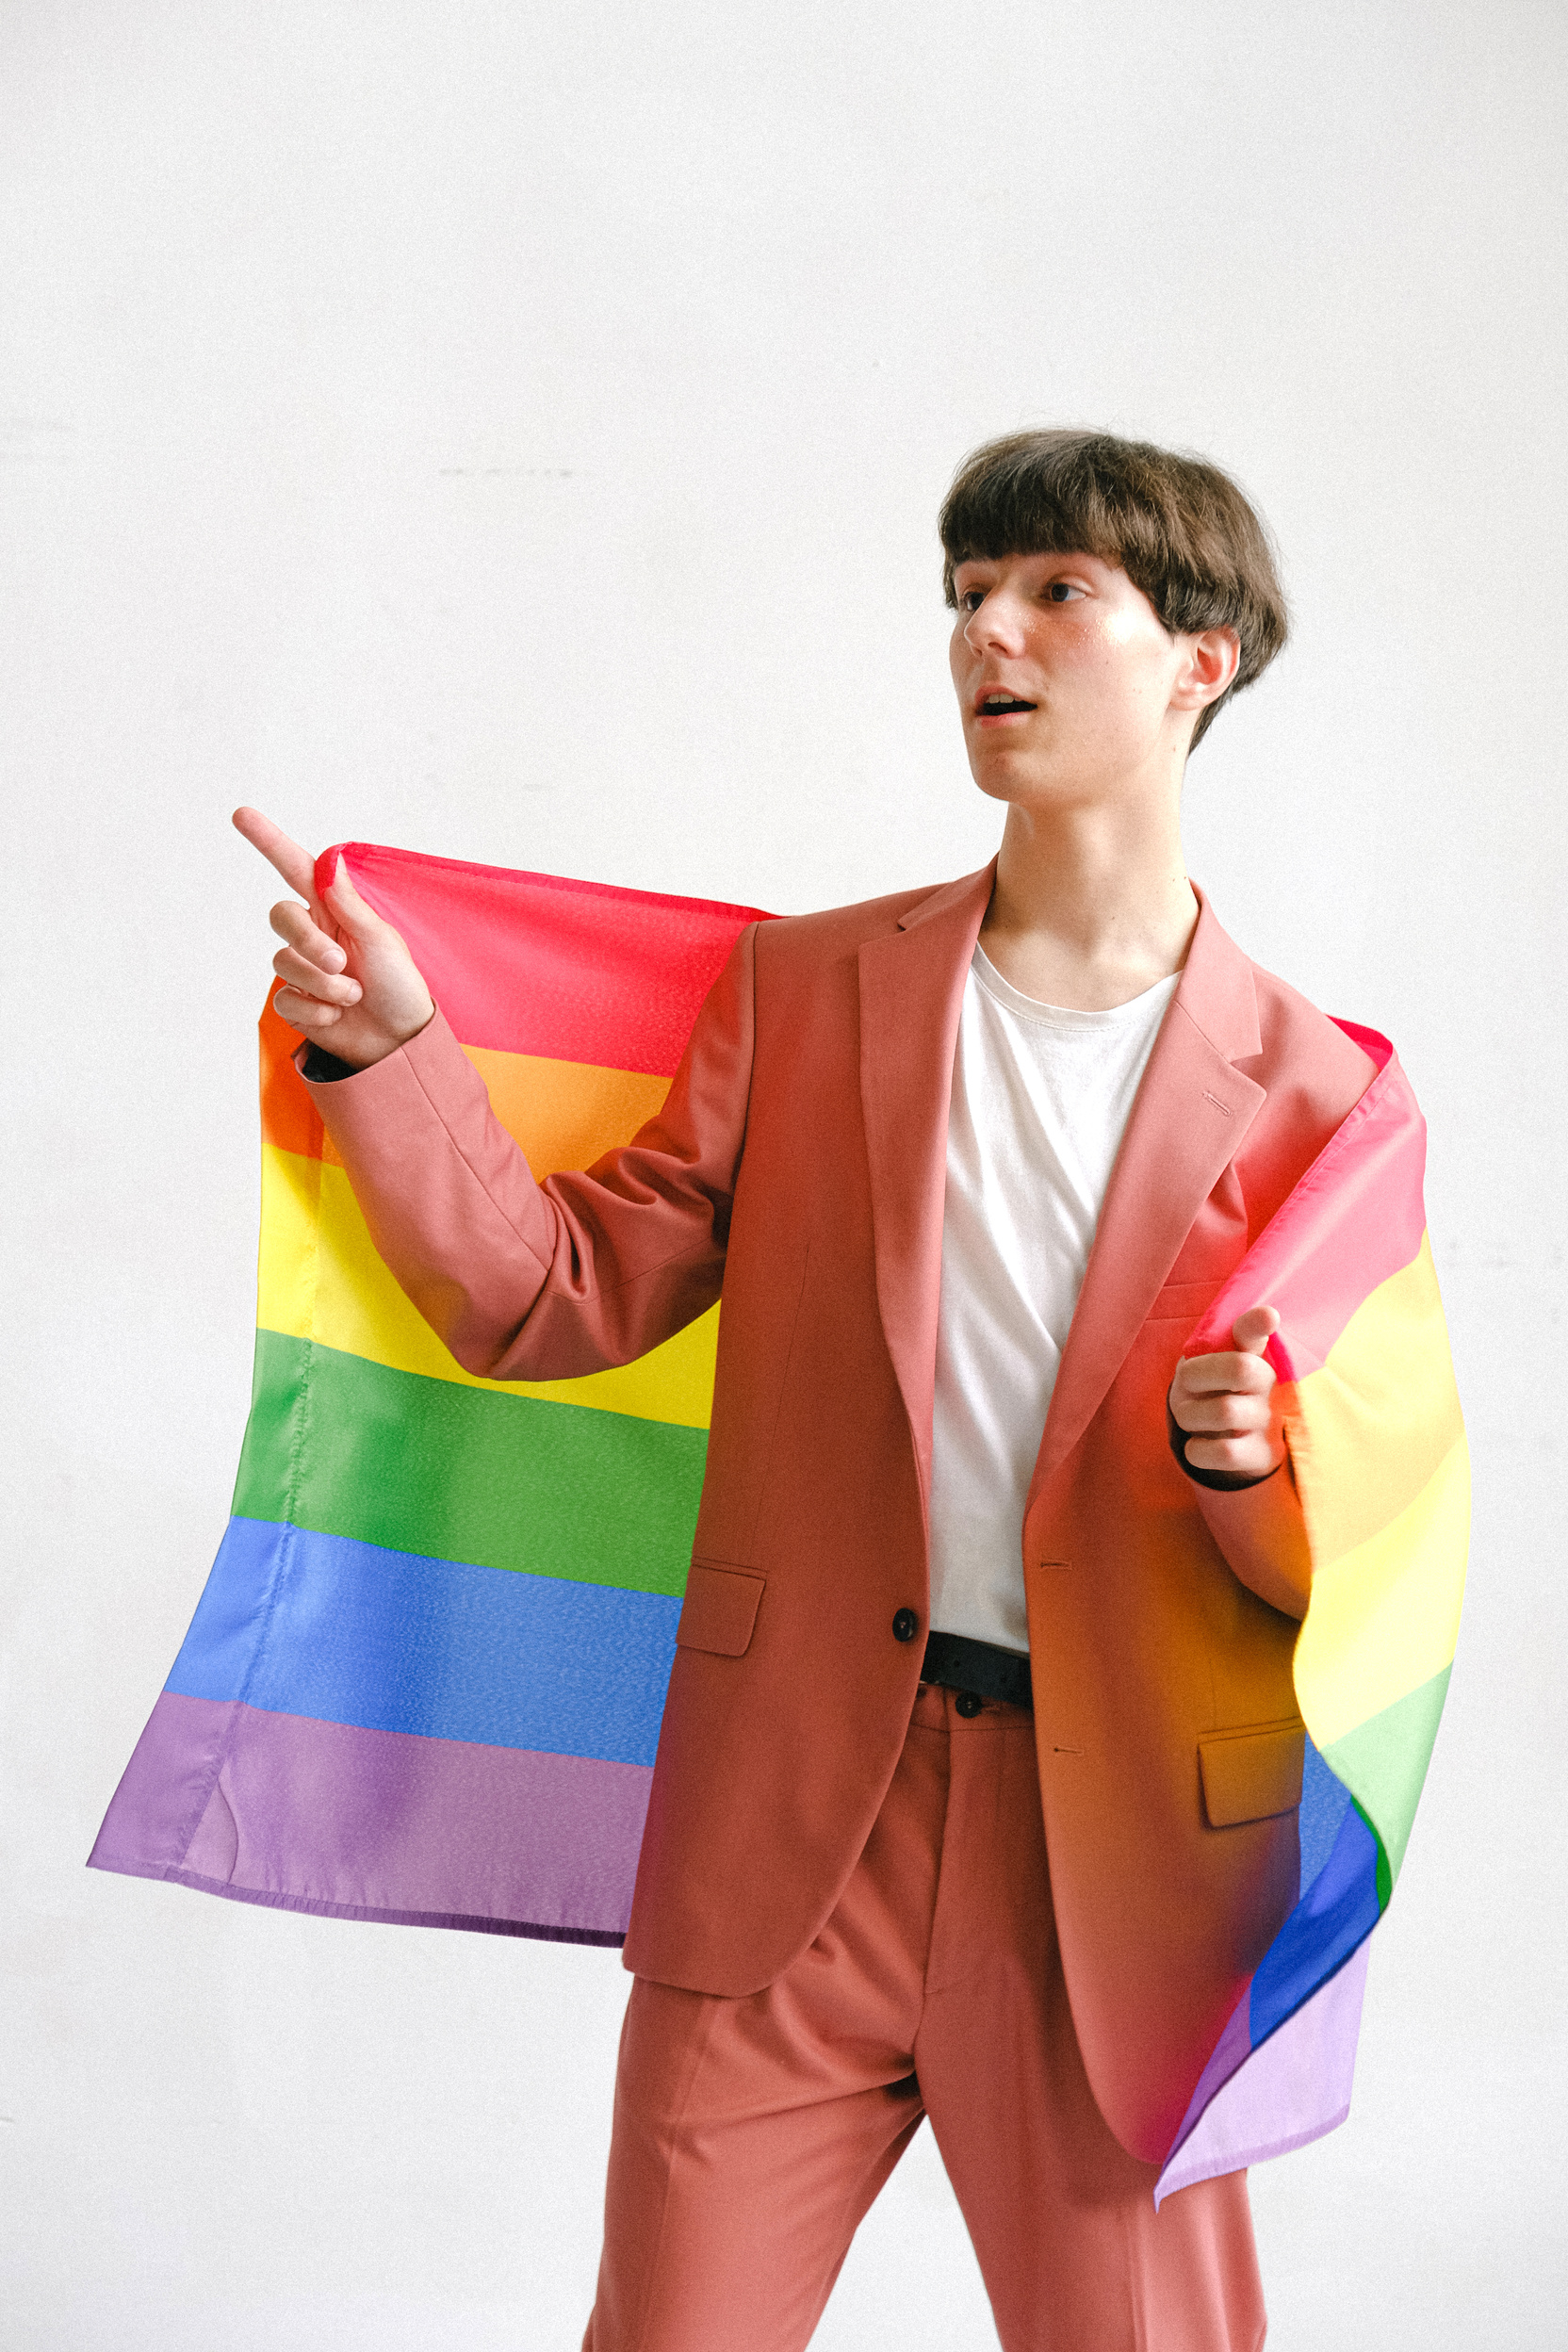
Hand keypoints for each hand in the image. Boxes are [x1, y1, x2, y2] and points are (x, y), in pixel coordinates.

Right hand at [232, 807, 434, 1069]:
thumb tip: (329, 858)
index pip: (296, 869)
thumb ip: (348, 903)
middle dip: (308, 942)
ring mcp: (302, 968)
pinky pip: (285, 998)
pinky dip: (315, 1011)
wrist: (399, 1040)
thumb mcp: (380, 939)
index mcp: (335, 911)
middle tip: (340, 963)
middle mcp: (314, 934)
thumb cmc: (398, 985)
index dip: (268, 842)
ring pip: (284, 963)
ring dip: (322, 983)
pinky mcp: (296, 1002)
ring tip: (352, 995)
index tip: (241, 814)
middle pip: (281, 917)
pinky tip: (336, 1016)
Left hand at [1168, 1306, 1285, 1482]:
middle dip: (1197, 1374)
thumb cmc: (1219, 1389)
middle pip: (1240, 1368)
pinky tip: (1199, 1444)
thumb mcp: (1215, 1361)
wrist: (1239, 1439)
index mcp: (1256, 1353)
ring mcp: (1269, 1420)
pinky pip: (1224, 1453)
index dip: (1259, 1323)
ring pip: (1225, 1411)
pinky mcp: (1263, 1453)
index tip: (1267, 1316)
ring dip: (1191, 1415)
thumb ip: (1222, 1340)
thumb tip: (1265, 1318)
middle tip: (1187, 1383)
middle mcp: (1270, 1384)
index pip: (1257, 1332)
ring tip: (1191, 1416)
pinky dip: (1199, 1450)